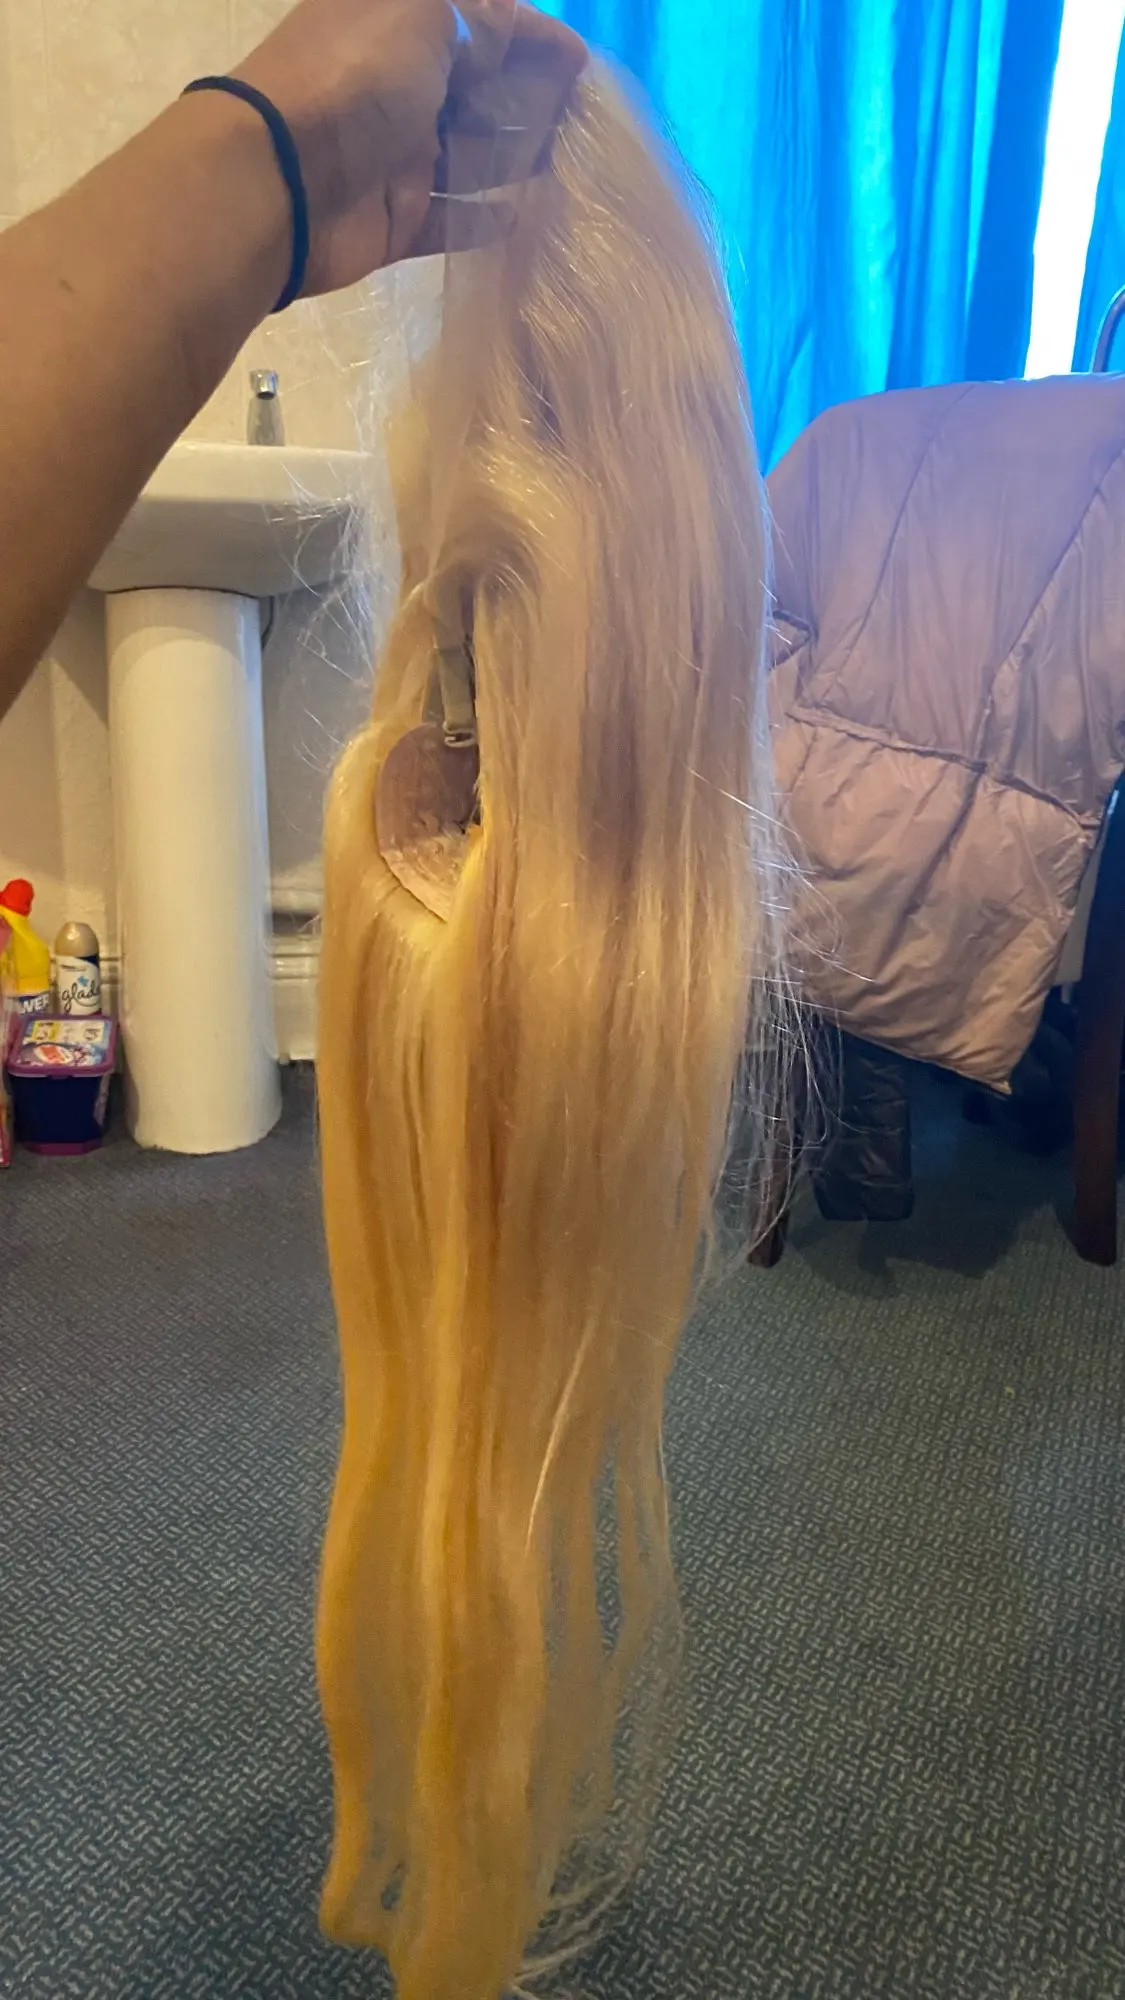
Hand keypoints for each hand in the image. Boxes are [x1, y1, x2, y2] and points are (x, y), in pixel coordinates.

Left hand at [235, 0, 585, 294]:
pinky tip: (524, 218)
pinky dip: (483, 220)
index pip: (479, 22)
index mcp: (399, 23)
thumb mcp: (426, 12)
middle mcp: (398, 84)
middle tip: (582, 125)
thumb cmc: (354, 78)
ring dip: (515, 160)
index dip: (532, 38)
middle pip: (478, 92)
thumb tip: (516, 29)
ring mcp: (396, 155)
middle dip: (529, 102)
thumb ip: (481, 16)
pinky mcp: (393, 219)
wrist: (281, 179)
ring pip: (469, 156)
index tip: (581, 66)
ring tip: (565, 170)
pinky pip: (449, 221)